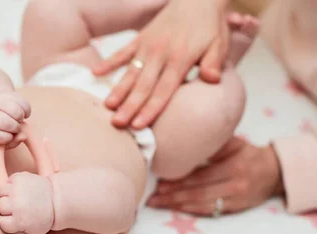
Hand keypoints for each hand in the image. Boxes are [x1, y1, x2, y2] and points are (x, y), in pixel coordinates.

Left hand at [0, 91, 30, 148]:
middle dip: (15, 128)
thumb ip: (12, 143)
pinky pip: (23, 104)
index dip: (6, 138)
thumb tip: (23, 136)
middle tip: (15, 128)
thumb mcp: (1, 141)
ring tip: (18, 120)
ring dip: (20, 118)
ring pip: (15, 112)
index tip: (8, 136)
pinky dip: (26, 111)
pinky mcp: (8, 94)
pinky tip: (21, 113)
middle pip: (6, 123)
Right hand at [0, 172, 54, 233]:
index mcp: (20, 220)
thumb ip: (11, 231)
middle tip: (19, 209)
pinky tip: (22, 191)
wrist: (57, 200)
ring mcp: (18, 189)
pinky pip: (7, 182)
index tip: (18, 221)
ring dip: (7, 197)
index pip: (0, 222)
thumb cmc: (42, 219)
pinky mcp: (20, 177)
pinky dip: (12, 186)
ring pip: (0, 193)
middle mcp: (17, 204)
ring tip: (19, 200)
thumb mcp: (29, 233)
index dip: (8, 222)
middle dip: (6, 209)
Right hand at [92, 0, 229, 129]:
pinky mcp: (140, 38)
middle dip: (130, 106)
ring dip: (118, 90)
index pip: (164, 90)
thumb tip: (213, 80)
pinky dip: (109, 62)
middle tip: (118, 123)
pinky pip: (122, 52)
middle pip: (143, 86)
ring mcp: (148, 46)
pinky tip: (96, 73)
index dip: (151, 109)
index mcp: (181, 58)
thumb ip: (214, 62)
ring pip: (131, 72)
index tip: (139, 125)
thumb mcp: (220, 42)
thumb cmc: (211, 25)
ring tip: (107, 106)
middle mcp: (161, 54)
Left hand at [146, 137, 284, 215]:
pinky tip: (175, 209)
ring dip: (176, 204)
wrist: (275, 172)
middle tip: (152, 195)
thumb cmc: (248, 154)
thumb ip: (212, 144)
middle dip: (172, 194)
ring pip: (200, 204)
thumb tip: (182, 140)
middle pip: (197, 191)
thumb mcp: (234, 144)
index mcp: (234, 167)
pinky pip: (209, 211)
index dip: (178, 180)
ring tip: (156, 203)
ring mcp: (235, 199)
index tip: (159, 180)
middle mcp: (235, 185)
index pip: (200, 175)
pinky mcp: (234, 209)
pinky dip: (190, 210)